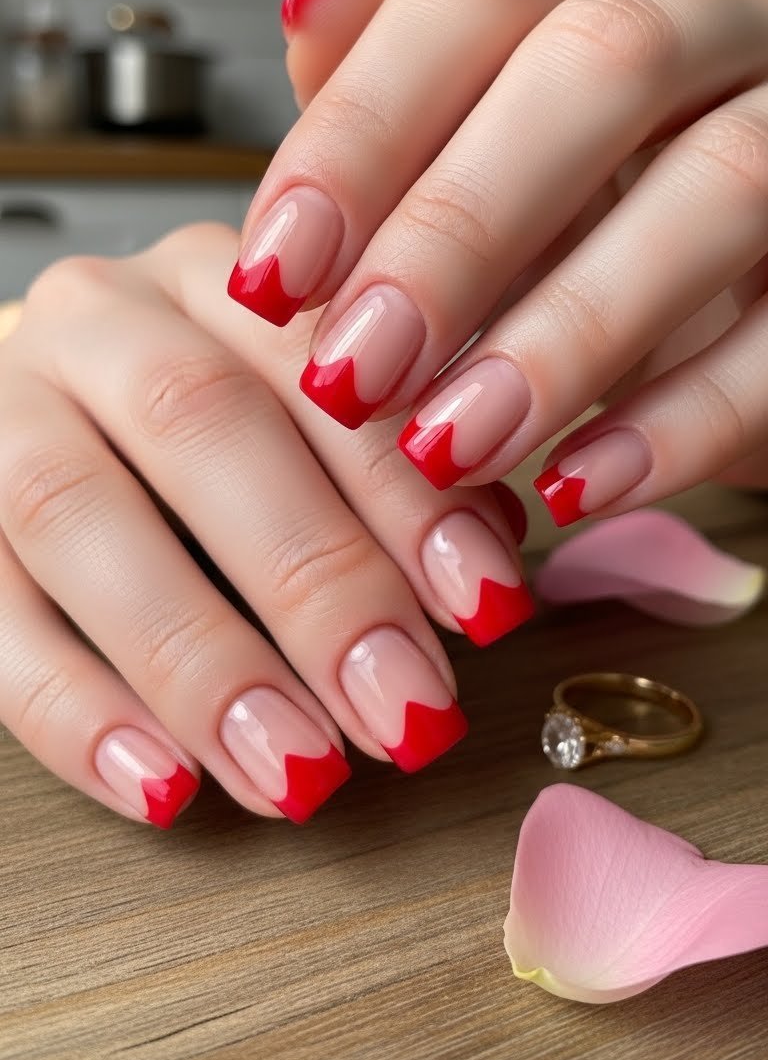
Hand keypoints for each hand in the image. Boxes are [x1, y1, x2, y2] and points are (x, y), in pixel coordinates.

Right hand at [0, 232, 527, 828]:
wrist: (46, 410)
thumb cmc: (209, 426)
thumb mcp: (310, 408)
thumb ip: (394, 462)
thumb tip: (491, 561)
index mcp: (222, 275)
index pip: (320, 365)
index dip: (405, 490)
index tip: (486, 606)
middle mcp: (103, 317)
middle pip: (200, 425)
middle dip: (314, 580)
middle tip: (402, 711)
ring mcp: (4, 404)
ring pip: (77, 513)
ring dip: (199, 657)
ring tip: (296, 770)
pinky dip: (73, 708)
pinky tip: (160, 785)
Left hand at [231, 0, 767, 521]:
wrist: (757, 296)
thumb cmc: (605, 212)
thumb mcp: (489, 159)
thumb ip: (402, 98)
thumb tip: (308, 3)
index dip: (363, 133)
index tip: (273, 274)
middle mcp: (721, 19)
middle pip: (602, 63)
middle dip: (457, 228)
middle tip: (355, 369)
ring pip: (722, 182)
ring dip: (568, 329)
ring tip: (455, 443)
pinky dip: (683, 418)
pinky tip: (579, 482)